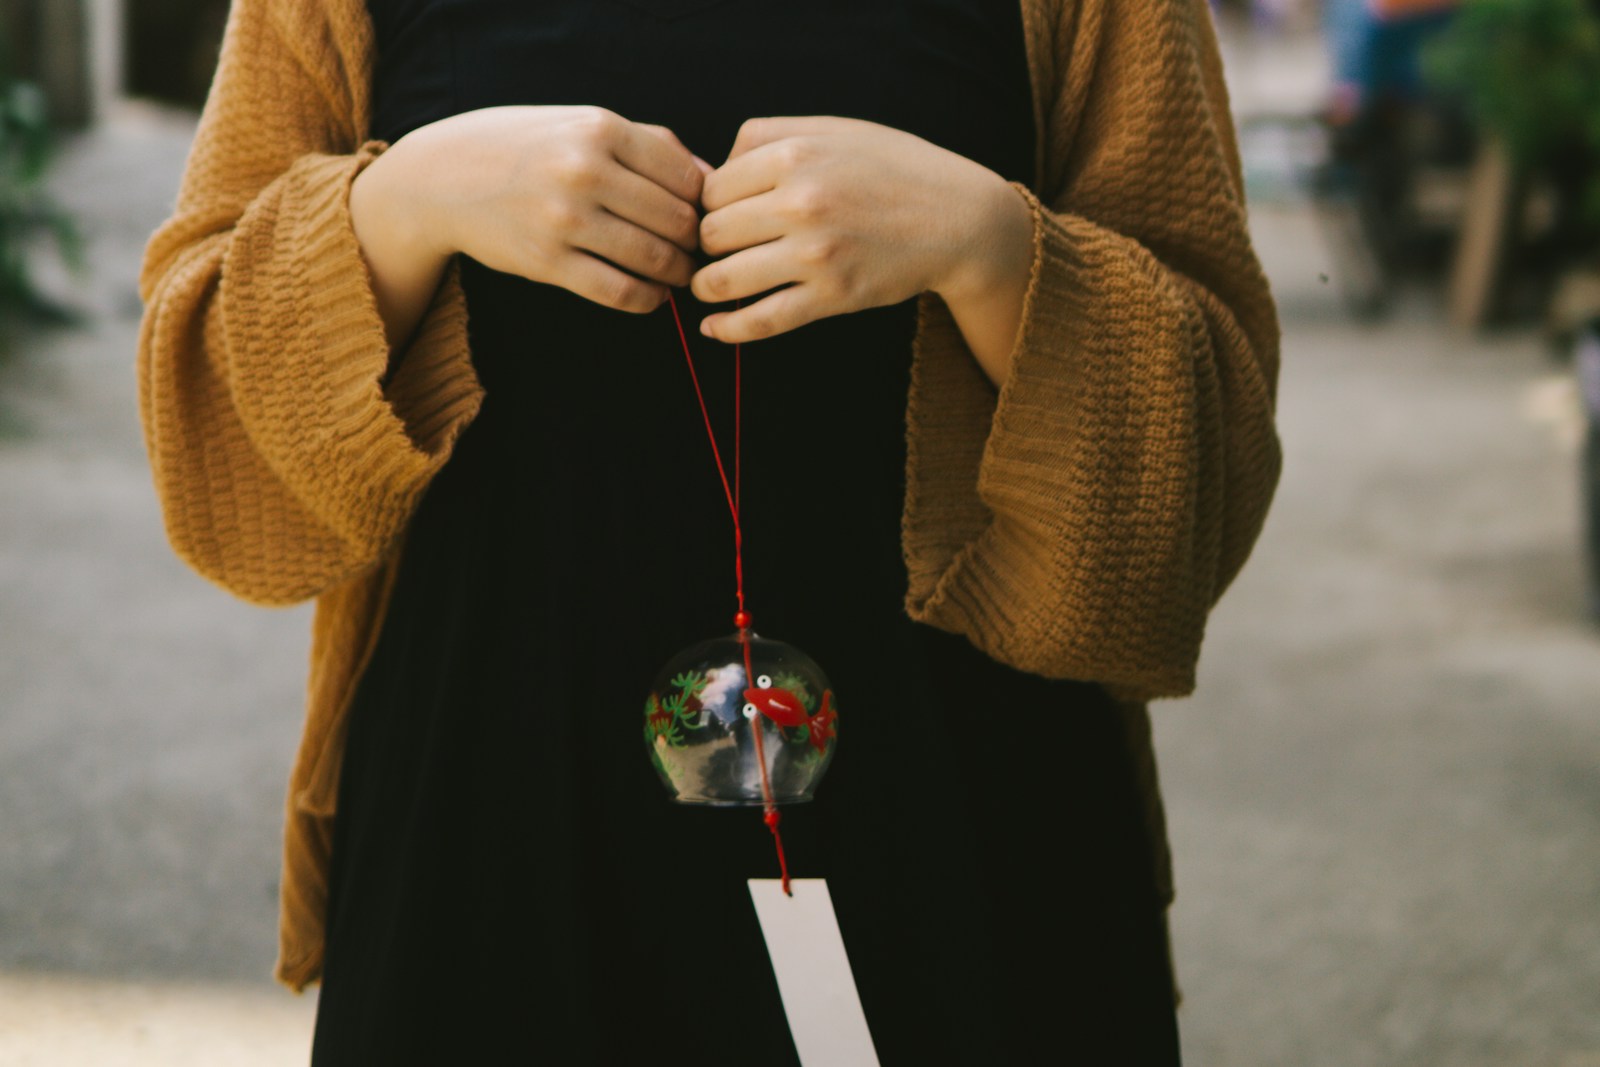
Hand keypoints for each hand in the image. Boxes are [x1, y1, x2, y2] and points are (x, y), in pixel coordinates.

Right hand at [352, 106, 708, 349]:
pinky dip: (648, 299)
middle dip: (695, 243)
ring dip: (677, 274)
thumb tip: (712, 179)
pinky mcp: (548, 262)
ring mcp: (565, 218)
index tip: (702, 217)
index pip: (685, 176)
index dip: (704, 204)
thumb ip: (649, 144)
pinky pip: (619, 292)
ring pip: (654, 258)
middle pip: (677, 220)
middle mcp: (584, 170)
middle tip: (696, 252)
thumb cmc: (526, 147)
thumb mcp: (582, 124)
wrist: (442, 175)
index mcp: (600, 128)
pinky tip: (652, 295)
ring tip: (678, 275)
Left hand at [689, 116, 1031, 351]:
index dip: (708, 205)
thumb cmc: (893, 169)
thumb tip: (708, 172)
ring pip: (724, 279)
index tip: (722, 216)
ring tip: (709, 287)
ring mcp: (816, 253)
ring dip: (706, 287)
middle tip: (719, 251)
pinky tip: (713, 328)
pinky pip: (761, 320)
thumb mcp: (834, 130)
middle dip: (706, 245)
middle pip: (711, 233)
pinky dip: (728, 329)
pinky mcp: (833, 296)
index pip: (713, 189)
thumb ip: (768, 138)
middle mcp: (801, 202)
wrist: (960, 218)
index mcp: (796, 154)